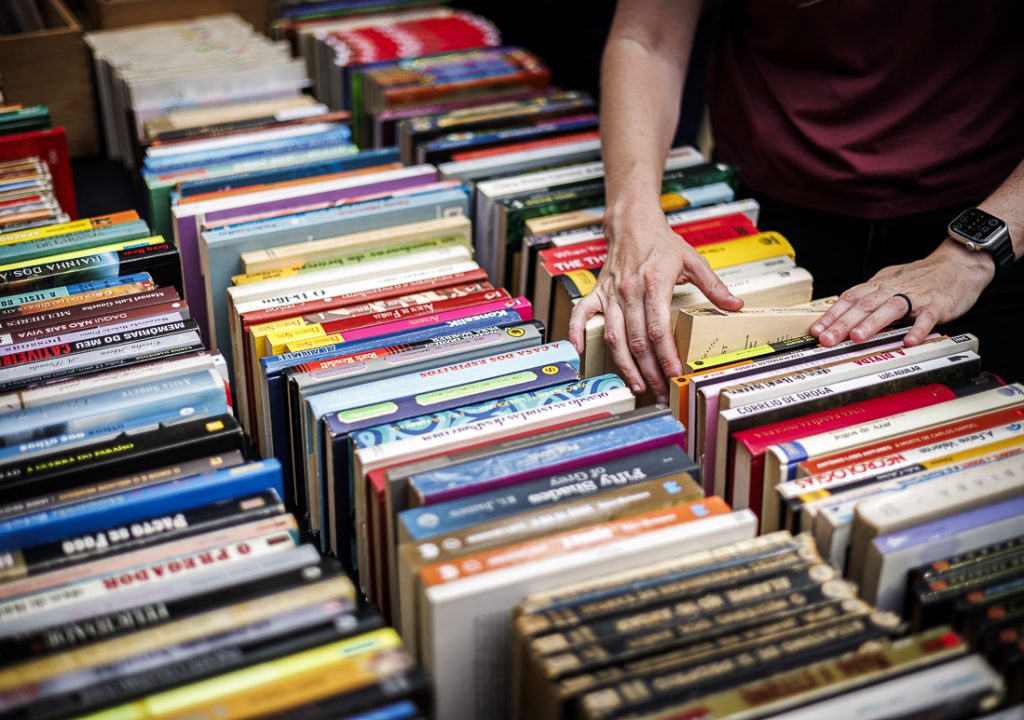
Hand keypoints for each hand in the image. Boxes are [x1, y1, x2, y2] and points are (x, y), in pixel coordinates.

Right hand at [568, 204, 743, 402]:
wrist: (632, 223)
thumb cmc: (661, 244)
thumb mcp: (693, 260)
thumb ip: (713, 285)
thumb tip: (735, 305)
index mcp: (654, 283)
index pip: (658, 328)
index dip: (666, 355)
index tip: (674, 374)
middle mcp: (629, 291)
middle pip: (637, 340)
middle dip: (650, 370)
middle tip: (660, 391)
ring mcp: (610, 294)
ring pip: (614, 337)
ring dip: (625, 365)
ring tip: (637, 386)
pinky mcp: (596, 294)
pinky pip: (580, 317)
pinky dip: (577, 335)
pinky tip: (581, 354)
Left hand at [811, 239, 995, 346]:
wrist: (960, 263)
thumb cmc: (922, 276)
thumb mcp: (890, 281)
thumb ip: (869, 296)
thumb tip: (843, 312)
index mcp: (879, 284)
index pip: (850, 298)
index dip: (832, 315)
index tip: (816, 330)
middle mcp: (893, 289)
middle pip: (864, 305)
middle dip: (843, 323)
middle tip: (827, 339)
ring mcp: (915, 297)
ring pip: (890, 308)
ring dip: (872, 324)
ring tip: (857, 338)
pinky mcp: (937, 305)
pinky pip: (926, 317)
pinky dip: (918, 329)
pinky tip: (909, 340)